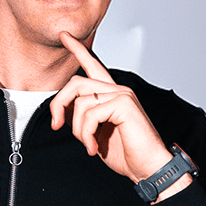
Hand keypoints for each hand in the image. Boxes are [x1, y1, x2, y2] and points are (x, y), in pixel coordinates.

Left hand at [50, 32, 191, 198]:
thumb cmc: (127, 154)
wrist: (148, 169)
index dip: (77, 50)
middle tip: (57, 125)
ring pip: (80, 100)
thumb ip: (84, 118)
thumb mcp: (96, 134)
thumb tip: (64, 115)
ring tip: (88, 144)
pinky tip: (93, 147)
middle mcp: (117, 89)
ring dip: (77, 128)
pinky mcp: (124, 104)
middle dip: (59, 104)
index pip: (92, 65)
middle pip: (75, 82)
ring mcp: (122, 94)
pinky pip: (90, 114)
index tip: (65, 36)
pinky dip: (86, 134)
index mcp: (111, 94)